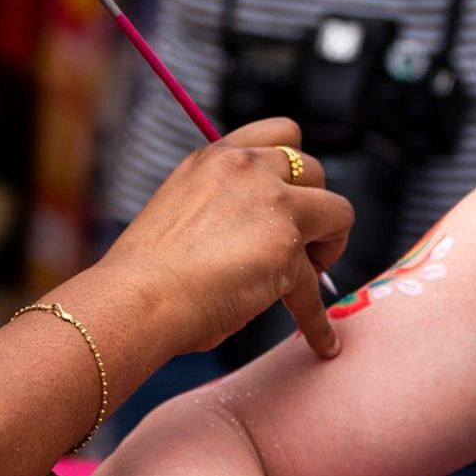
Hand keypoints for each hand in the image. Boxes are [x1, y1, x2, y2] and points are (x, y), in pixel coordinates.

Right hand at [101, 118, 353, 358]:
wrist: (137, 297)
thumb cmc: (146, 270)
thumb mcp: (184, 207)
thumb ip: (225, 205)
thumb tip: (257, 234)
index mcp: (217, 158)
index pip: (282, 133)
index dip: (294, 169)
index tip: (288, 198)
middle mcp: (248, 169)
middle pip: (315, 170)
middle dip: (311, 208)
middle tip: (295, 247)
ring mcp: (272, 204)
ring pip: (339, 211)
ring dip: (327, 244)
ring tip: (303, 278)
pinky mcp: (287, 249)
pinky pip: (319, 287)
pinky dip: (319, 318)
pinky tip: (322, 341)